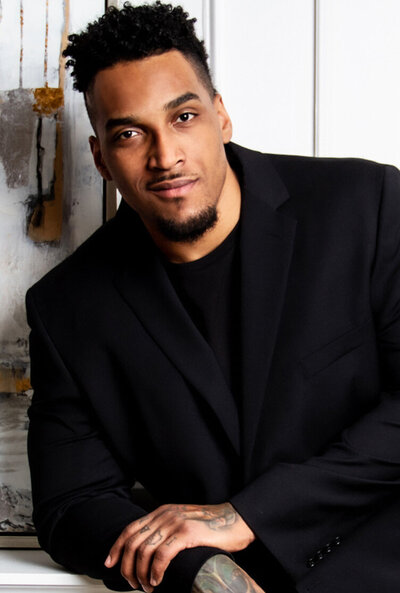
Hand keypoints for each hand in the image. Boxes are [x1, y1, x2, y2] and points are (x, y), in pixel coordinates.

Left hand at [104, 502, 254, 590]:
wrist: (236, 520)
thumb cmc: (212, 527)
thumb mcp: (183, 523)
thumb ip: (167, 531)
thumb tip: (148, 552)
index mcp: (162, 512)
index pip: (131, 529)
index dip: (117, 547)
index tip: (110, 563)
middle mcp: (166, 514)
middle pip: (133, 541)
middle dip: (127, 567)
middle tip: (133, 583)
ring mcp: (176, 523)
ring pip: (144, 550)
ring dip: (141, 573)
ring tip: (147, 586)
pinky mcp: (187, 533)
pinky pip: (161, 555)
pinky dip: (155, 571)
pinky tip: (157, 580)